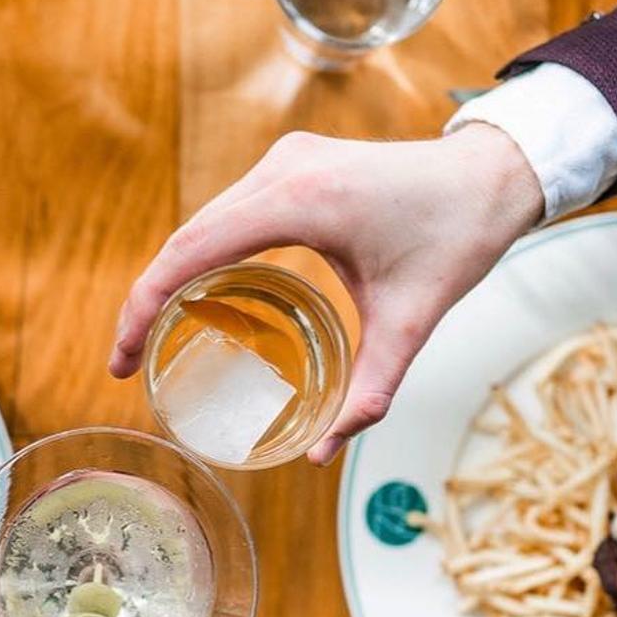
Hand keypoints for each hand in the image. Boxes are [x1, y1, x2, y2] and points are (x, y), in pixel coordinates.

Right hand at [110, 124, 543, 461]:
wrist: (492, 175)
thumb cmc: (456, 238)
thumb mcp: (412, 321)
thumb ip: (370, 390)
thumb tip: (322, 453)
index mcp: (300, 200)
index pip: (192, 252)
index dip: (146, 305)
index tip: (123, 357)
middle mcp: (282, 171)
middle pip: (186, 238)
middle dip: (147, 300)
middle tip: (126, 362)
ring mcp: (285, 162)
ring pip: (203, 222)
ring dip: (172, 275)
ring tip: (151, 337)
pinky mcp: (293, 166)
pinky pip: (229, 212)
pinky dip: (203, 254)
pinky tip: (197, 297)